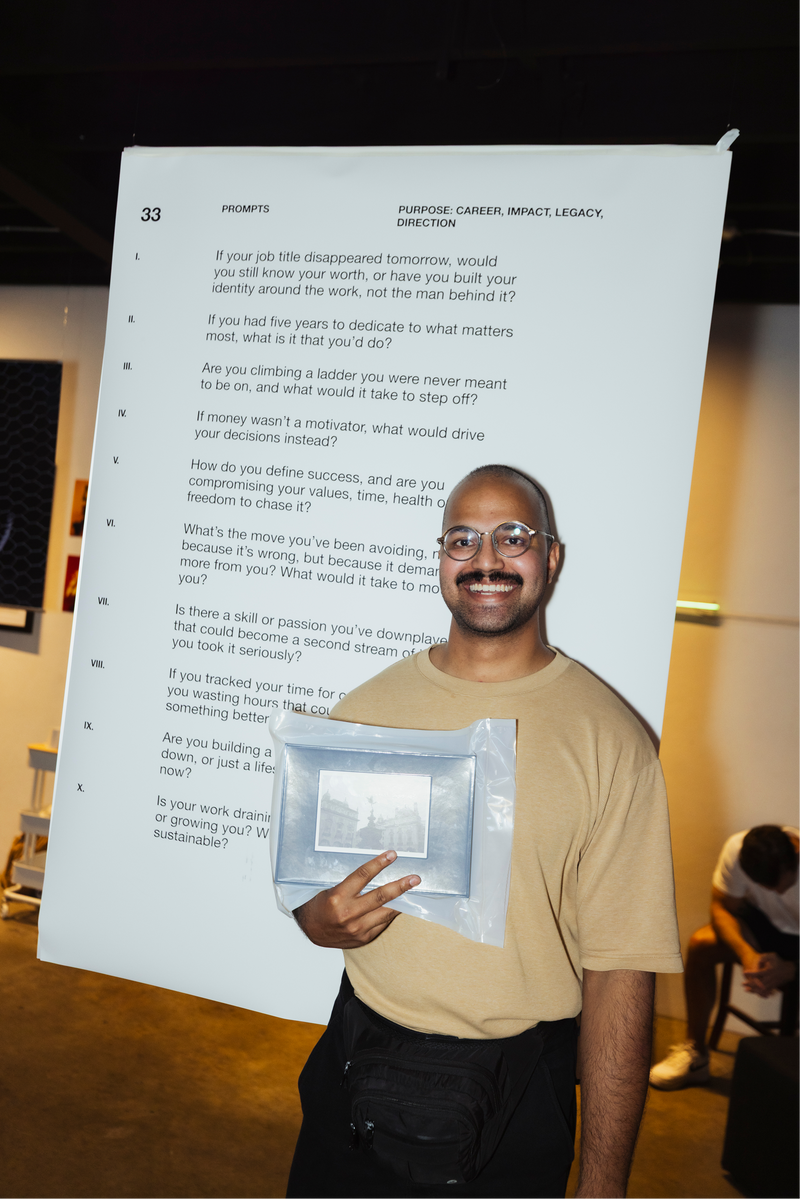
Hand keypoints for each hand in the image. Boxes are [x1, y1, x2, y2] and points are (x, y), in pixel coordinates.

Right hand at [293, 850, 419, 948]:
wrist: (312, 931)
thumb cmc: (321, 906)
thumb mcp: (332, 890)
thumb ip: (353, 884)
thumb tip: (375, 871)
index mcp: (338, 897)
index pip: (362, 875)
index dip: (379, 863)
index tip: (392, 855)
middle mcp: (348, 913)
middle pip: (380, 896)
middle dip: (400, 886)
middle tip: (415, 879)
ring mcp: (357, 928)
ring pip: (386, 913)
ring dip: (401, 901)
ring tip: (412, 891)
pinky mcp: (363, 938)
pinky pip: (382, 924)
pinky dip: (391, 914)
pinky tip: (399, 906)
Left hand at [743, 952, 795, 996]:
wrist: (788, 970)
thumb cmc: (777, 961)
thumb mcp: (771, 956)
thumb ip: (763, 958)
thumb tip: (757, 962)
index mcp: (769, 971)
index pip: (758, 973)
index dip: (751, 973)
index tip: (744, 972)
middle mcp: (770, 978)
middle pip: (759, 983)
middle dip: (750, 984)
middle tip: (743, 984)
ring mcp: (772, 983)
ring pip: (762, 989)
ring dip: (754, 990)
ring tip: (746, 990)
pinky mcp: (773, 986)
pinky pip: (766, 991)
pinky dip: (760, 993)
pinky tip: (753, 992)